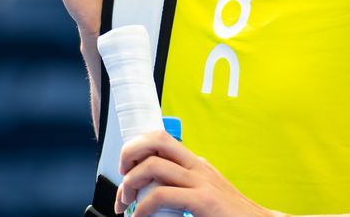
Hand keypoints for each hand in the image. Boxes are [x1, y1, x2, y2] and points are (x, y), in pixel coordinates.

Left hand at [116, 132, 280, 216]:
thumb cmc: (228, 215)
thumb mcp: (203, 195)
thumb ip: (182, 188)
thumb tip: (150, 193)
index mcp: (196, 164)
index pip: (161, 140)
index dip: (136, 148)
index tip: (124, 169)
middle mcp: (197, 166)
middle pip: (156, 139)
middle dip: (129, 152)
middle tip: (121, 176)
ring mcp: (201, 181)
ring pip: (153, 165)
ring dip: (130, 183)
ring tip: (125, 203)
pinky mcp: (203, 200)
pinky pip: (161, 195)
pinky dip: (142, 207)